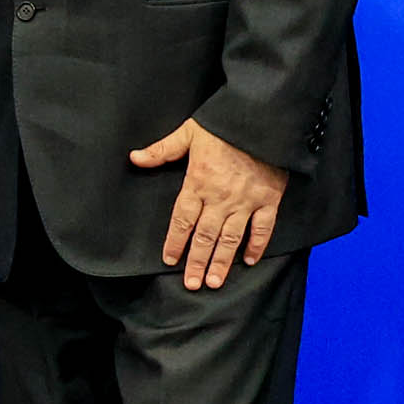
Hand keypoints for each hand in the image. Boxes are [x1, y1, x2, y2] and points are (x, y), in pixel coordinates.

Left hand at [129, 119, 287, 290]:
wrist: (262, 118)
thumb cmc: (224, 125)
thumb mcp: (188, 132)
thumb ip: (162, 149)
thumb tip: (135, 157)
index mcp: (199, 183)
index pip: (183, 220)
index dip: (175, 241)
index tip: (170, 259)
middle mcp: (221, 198)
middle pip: (205, 236)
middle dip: (196, 262)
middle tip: (192, 284)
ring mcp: (246, 201)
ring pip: (231, 239)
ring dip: (222, 262)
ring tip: (214, 282)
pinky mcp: (268, 199)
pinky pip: (263, 228)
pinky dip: (256, 246)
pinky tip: (249, 261)